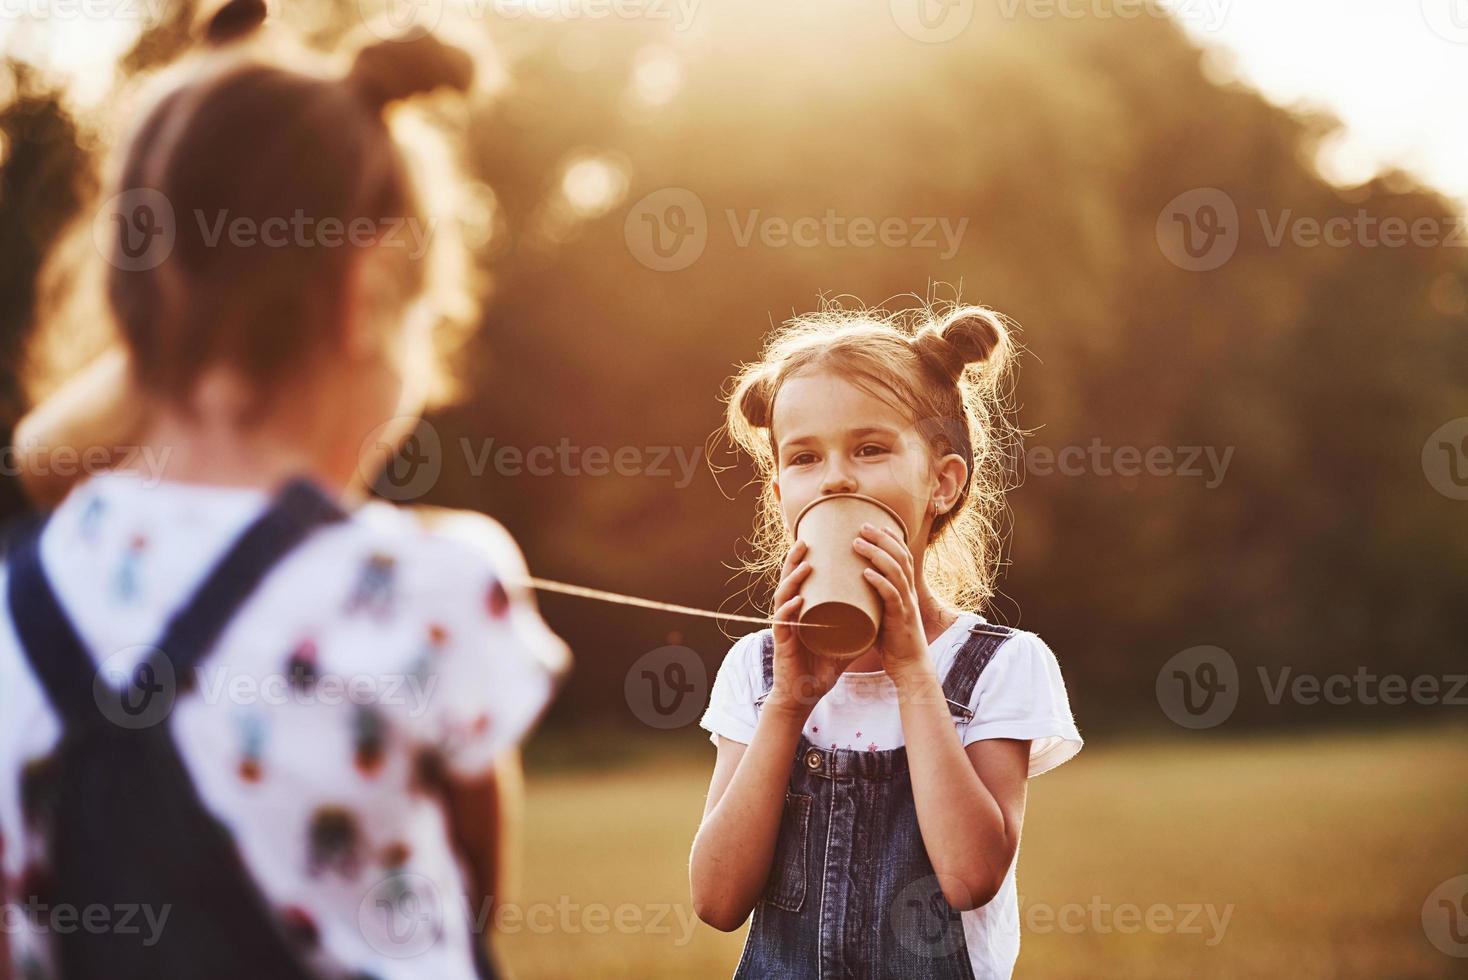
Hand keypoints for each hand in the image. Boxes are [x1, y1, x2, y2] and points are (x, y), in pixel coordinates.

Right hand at [764, 540, 849, 719]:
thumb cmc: (822, 666)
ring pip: (783, 598)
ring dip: (792, 580)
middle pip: (787, 581)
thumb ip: (859, 624)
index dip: (802, 559)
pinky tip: (796, 601)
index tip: (815, 539)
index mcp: (801, 611)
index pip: (798, 580)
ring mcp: (784, 628)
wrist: (805, 694)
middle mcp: (789, 615)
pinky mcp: (783, 644)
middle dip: (794, 560)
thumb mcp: (844, 640)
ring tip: (805, 566)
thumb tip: (884, 608)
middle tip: (805, 541)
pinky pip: (783, 624)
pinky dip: (789, 611)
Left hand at [854, 523, 933, 683]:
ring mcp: (906, 605)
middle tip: (862, 525)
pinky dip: (879, 583)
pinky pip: (891, 596)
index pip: (903, 556)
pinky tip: (866, 573)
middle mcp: (909, 593)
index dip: (892, 538)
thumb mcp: (882, 613)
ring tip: (857, 543)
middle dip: (881, 538)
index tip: (875, 523)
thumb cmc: (892, 641)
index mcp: (906, 590)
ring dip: (876, 554)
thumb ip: (871, 599)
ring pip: (895, 572)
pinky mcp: (900, 620)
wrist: (909, 666)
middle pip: (900, 556)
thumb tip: (847, 587)